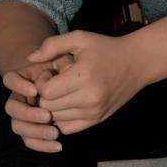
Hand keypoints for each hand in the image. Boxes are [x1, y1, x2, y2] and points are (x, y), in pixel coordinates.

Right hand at [2, 54, 74, 152]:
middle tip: (47, 116)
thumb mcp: (63, 55)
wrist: (73, 81)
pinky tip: (59, 145)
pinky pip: (30, 140)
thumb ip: (52, 50)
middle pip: (11, 107)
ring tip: (55, 132)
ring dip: (34, 132)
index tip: (36, 90)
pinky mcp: (34, 129)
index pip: (10, 79)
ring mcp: (25, 114)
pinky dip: (42, 145)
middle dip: (27, 113)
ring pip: (18, 126)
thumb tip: (34, 58)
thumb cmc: (67, 65)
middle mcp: (20, 97)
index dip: (18, 86)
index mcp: (23, 78)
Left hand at [26, 30, 148, 133]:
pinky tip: (68, 103)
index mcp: (83, 77)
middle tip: (55, 82)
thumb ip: (52, 45)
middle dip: (45, 95)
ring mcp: (94, 112)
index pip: (45, 92)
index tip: (51, 73)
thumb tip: (30, 59)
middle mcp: (89, 98)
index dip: (42, 82)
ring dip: (53, 106)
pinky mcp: (97, 120)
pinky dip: (62, 118)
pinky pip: (67, 128)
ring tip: (63, 91)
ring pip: (55, 118)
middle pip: (48, 107)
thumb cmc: (105, 48)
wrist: (136, 64)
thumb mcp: (80, 38)